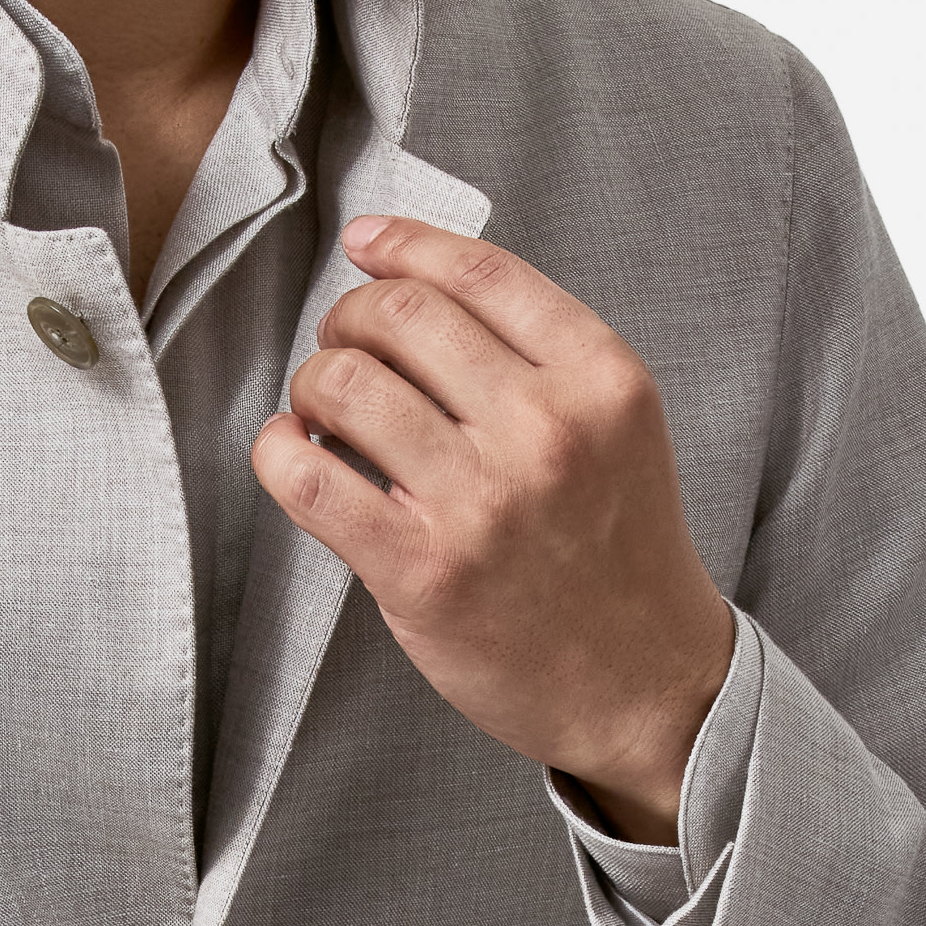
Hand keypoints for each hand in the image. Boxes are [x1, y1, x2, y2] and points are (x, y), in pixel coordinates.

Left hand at [251, 216, 734, 843]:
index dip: (404, 243)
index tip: (366, 244)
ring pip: (345, 383)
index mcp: (599, 378)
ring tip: (326, 410)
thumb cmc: (617, 546)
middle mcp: (545, 429)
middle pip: (400, 315)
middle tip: (346, 346)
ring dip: (314, 384)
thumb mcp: (615, 421)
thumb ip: (535, 350)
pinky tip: (293, 451)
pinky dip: (280, 450)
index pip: (478, 271)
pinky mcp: (422, 569)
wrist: (646, 682)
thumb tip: (406, 274)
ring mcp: (481, 501)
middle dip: (350, 317)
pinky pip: (311, 477)